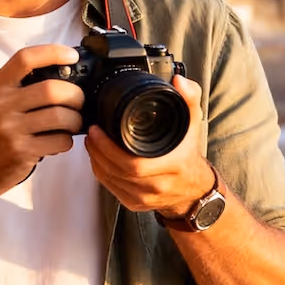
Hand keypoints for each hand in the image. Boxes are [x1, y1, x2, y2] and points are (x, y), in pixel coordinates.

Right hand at [0, 43, 85, 201]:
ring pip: (61, 116)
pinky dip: (67, 141)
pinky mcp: (22, 151)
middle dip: (75, 95)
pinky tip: (59, 141)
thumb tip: (65, 77)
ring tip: (72, 123)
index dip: (53, 53)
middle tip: (79, 102)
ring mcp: (11, 128)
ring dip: (75, 120)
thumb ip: (22, 87)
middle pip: (52, 89)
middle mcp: (2, 104)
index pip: (25, 59)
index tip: (72, 56)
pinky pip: (60, 141)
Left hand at [84, 75, 213, 214]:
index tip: (98, 130)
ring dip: (96, 160)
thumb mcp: (193, 123)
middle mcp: (158, 185)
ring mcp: (145, 197)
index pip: (134, 164)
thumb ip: (188, 98)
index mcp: (172, 165)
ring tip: (91, 142)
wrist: (193, 188)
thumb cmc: (188, 154)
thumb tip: (178, 81)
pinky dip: (100, 172)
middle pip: (118, 172)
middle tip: (91, 132)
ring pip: (111, 180)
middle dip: (98, 151)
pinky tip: (96, 158)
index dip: (110, 149)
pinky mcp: (134, 203)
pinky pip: (111, 188)